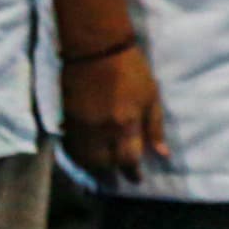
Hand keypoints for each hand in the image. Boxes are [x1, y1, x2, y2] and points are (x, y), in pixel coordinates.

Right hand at [60, 44, 167, 182]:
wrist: (96, 49)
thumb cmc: (132, 70)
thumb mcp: (152, 97)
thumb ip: (155, 127)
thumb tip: (162, 154)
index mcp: (126, 124)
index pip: (128, 161)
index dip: (132, 174)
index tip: (136, 179)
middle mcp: (101, 130)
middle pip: (103, 165)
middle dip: (111, 173)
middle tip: (117, 176)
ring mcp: (80, 125)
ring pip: (83, 159)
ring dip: (93, 167)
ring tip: (101, 169)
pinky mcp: (65, 118)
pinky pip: (69, 146)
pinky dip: (77, 155)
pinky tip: (84, 155)